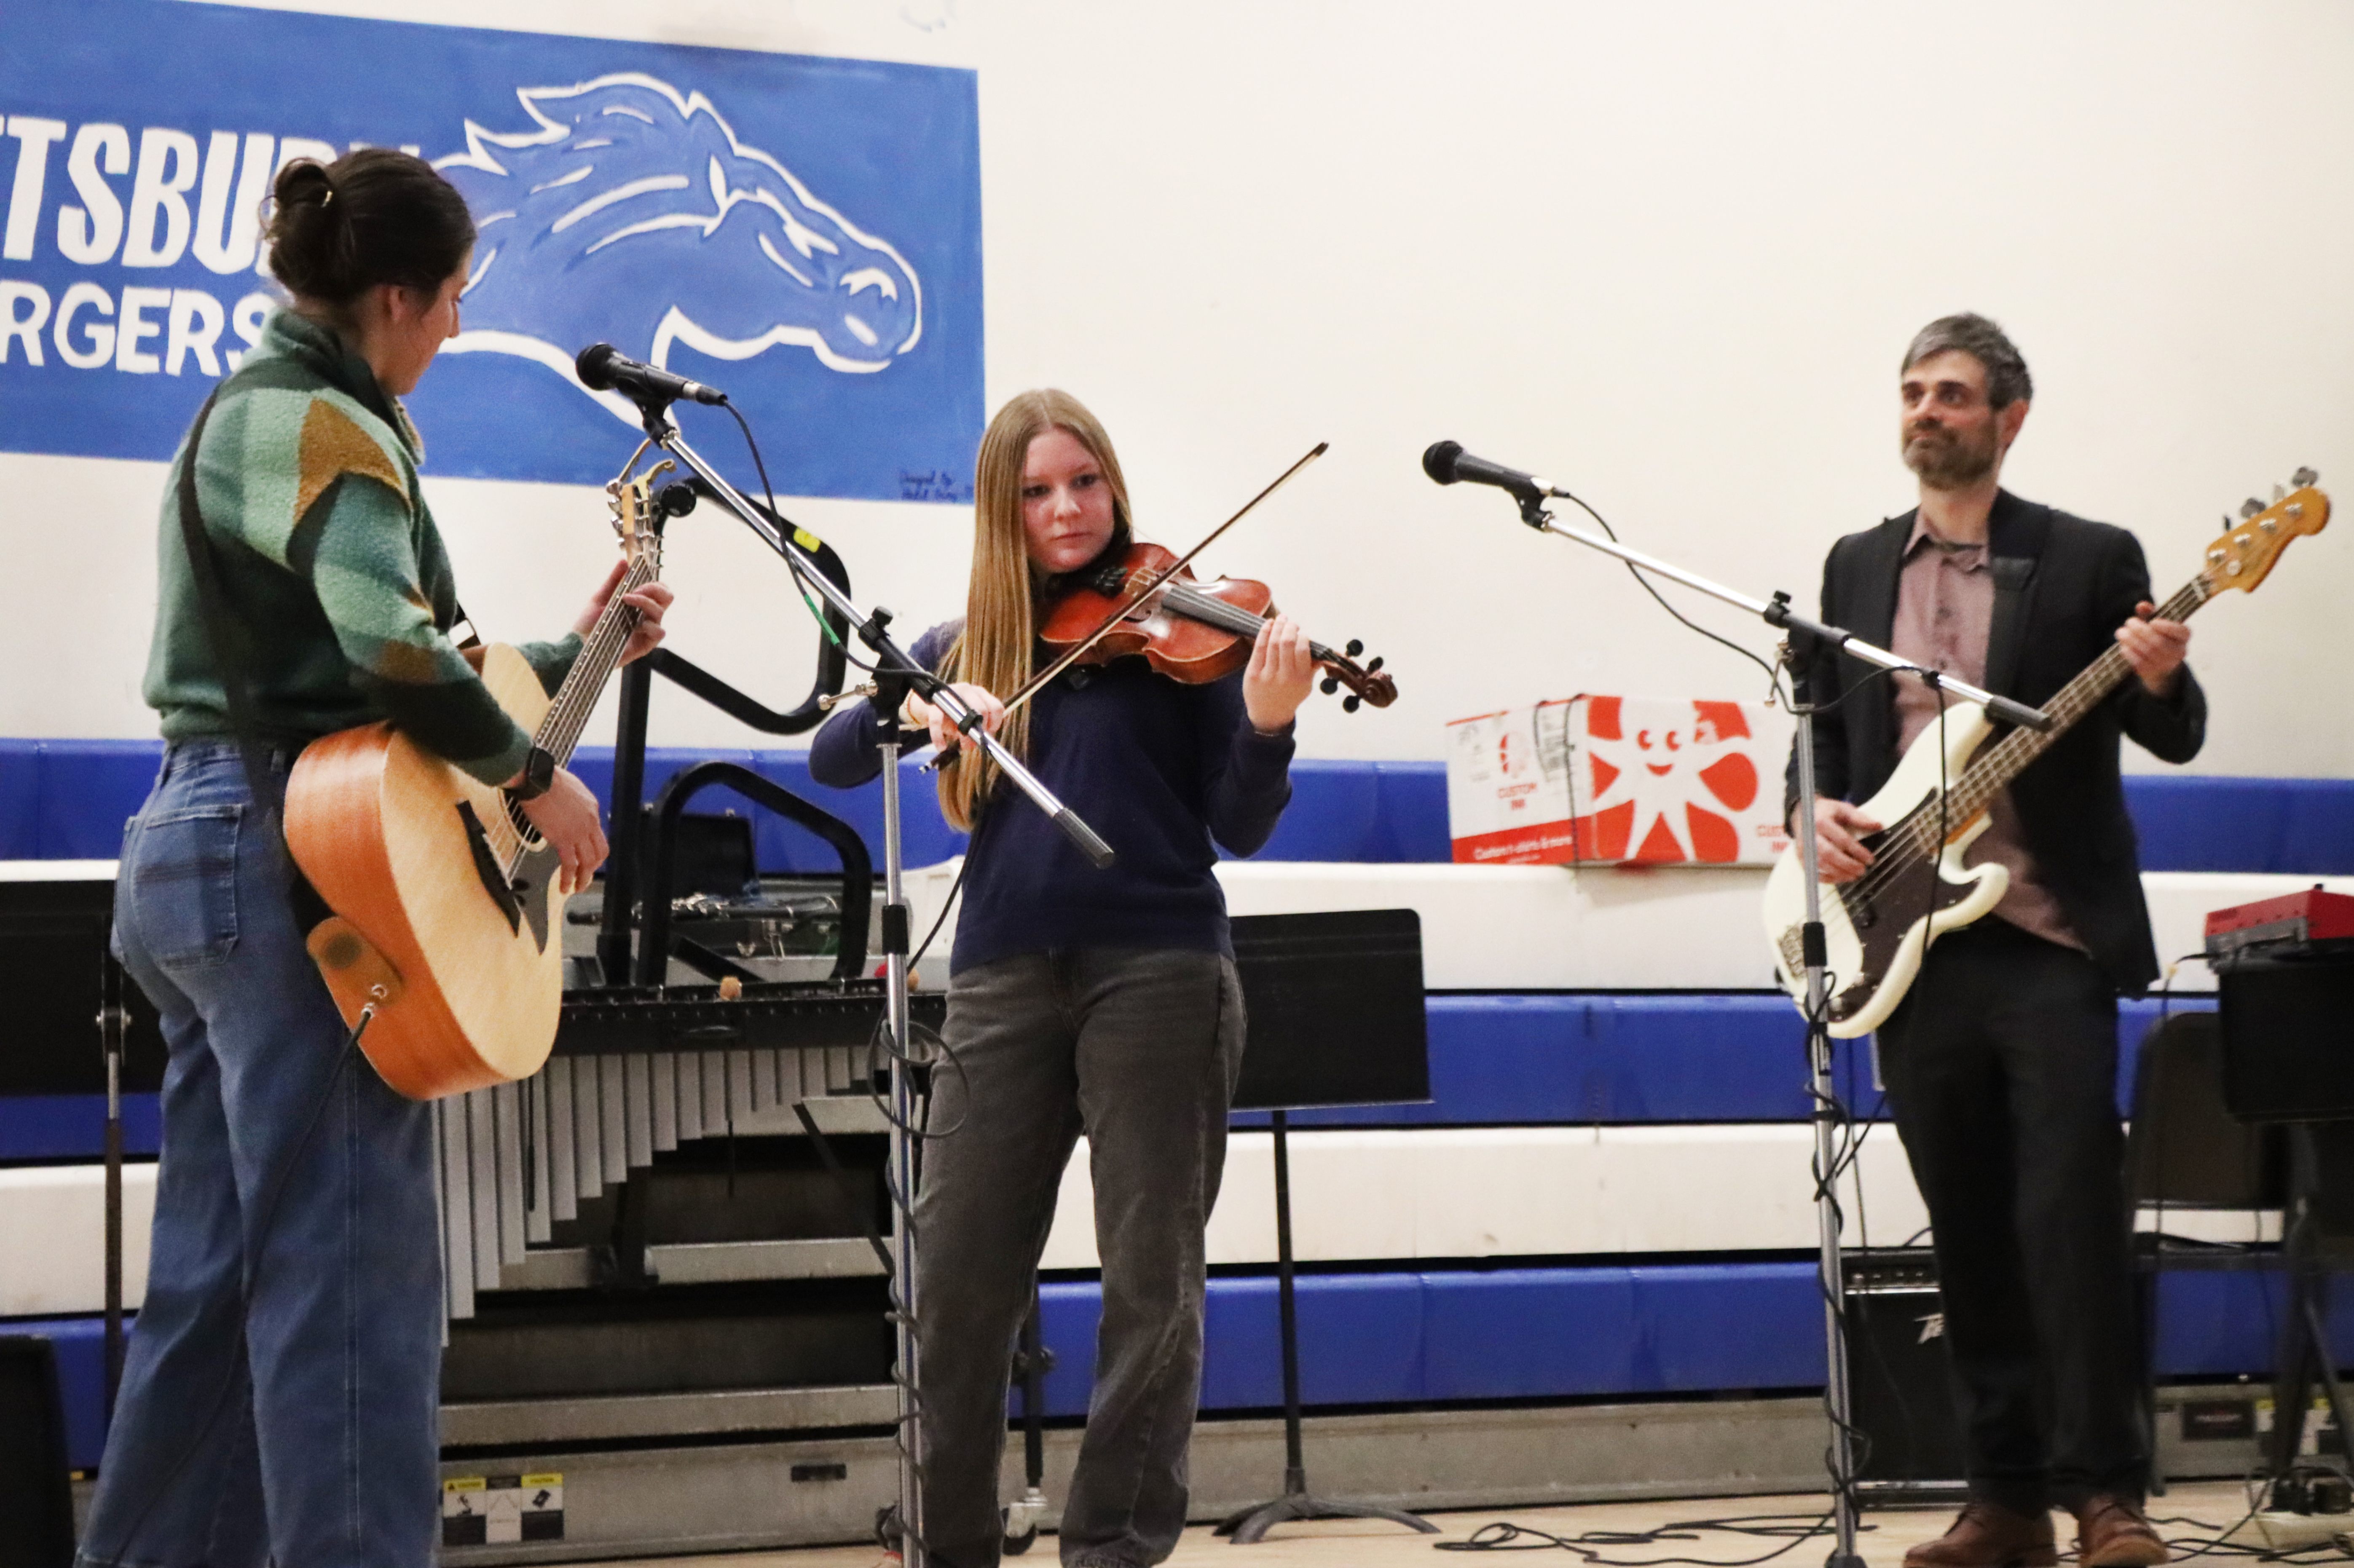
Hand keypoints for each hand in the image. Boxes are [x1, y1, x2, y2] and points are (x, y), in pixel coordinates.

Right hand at [516, 767, 607, 894]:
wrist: (538, 780)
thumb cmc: (548, 780)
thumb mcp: (572, 789)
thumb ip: (575, 804)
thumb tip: (569, 810)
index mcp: (592, 809)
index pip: (598, 835)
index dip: (592, 848)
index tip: (586, 856)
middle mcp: (590, 822)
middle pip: (599, 852)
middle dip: (594, 867)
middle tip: (585, 875)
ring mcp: (578, 832)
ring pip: (588, 862)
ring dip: (583, 878)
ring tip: (577, 887)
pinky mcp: (563, 839)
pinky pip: (569, 864)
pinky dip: (568, 878)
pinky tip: (564, 886)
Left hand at [574, 558, 674, 664]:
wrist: (580, 646)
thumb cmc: (589, 624)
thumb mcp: (600, 597)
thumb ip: (614, 580)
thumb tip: (624, 561)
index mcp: (638, 605)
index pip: (659, 590)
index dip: (653, 582)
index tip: (635, 581)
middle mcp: (646, 616)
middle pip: (667, 597)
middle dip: (653, 588)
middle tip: (635, 590)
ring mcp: (647, 631)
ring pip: (660, 611)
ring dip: (645, 602)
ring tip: (626, 601)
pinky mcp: (646, 645)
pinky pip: (659, 632)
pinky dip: (650, 624)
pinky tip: (636, 625)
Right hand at [906, 682, 1002, 754]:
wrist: (930, 707)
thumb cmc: (953, 713)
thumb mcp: (969, 719)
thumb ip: (978, 728)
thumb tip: (981, 742)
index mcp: (979, 693)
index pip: (996, 707)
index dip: (994, 724)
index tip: (988, 734)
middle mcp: (967, 690)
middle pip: (982, 710)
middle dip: (980, 731)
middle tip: (974, 743)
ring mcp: (950, 694)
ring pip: (963, 714)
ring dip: (964, 735)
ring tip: (963, 745)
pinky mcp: (934, 703)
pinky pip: (937, 721)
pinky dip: (938, 736)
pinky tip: (941, 746)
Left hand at [1242, 614, 1315, 733]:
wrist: (1269, 714)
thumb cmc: (1290, 695)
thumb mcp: (1306, 685)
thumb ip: (1313, 667)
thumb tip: (1323, 650)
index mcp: (1301, 679)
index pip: (1303, 650)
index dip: (1302, 637)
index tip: (1302, 633)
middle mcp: (1285, 677)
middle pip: (1286, 643)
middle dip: (1290, 628)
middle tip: (1291, 622)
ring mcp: (1267, 675)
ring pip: (1272, 643)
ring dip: (1277, 626)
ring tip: (1281, 618)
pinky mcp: (1253, 673)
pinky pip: (1258, 648)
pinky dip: (1264, 632)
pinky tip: (1268, 624)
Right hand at [1799, 797, 1881, 883]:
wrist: (1802, 814)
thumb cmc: (1826, 812)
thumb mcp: (1843, 809)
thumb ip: (1859, 818)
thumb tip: (1878, 825)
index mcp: (1822, 822)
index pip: (1842, 839)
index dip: (1858, 851)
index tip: (1870, 859)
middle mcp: (1810, 835)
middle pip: (1829, 854)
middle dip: (1847, 864)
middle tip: (1862, 870)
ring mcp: (1804, 848)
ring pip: (1821, 865)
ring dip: (1839, 873)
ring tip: (1854, 876)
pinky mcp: (1801, 857)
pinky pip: (1813, 872)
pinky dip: (1827, 878)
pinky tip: (1840, 878)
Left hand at [2114, 599, 2188, 695]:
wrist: (2158, 663)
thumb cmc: (2157, 635)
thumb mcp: (2156, 622)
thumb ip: (2150, 613)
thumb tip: (2142, 606)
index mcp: (2184, 636)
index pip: (2181, 631)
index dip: (2167, 627)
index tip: (2153, 621)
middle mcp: (2179, 651)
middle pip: (2160, 642)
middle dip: (2141, 631)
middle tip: (2129, 621)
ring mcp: (2167, 664)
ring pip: (2149, 652)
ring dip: (2131, 640)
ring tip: (2121, 632)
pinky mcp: (2153, 672)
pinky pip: (2140, 663)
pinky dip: (2129, 653)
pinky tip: (2123, 646)